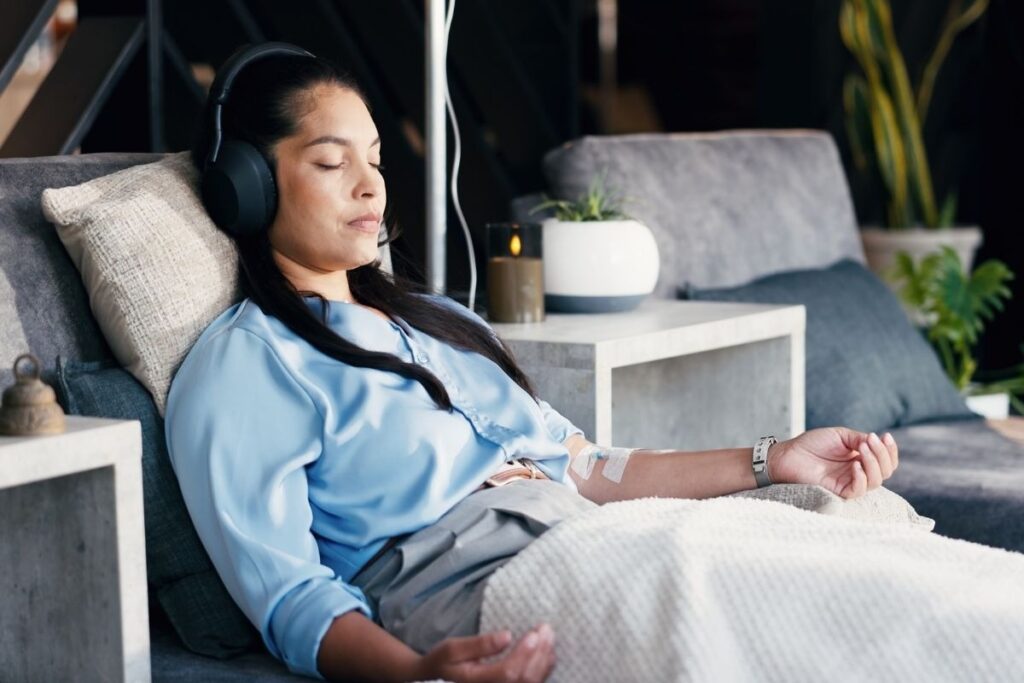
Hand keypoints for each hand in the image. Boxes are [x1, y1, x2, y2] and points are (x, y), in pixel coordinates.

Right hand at [413, 623, 555, 682]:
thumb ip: (478, 644)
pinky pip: (533, 682)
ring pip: (532, 682)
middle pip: (524, 679)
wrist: (441, 678)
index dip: (524, 654)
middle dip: (539, 653)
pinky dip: (544, 667)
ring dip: (544, 658)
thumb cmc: (445, 661)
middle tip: (546, 629)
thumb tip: (507, 636)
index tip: (534, 633)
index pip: (507, 673)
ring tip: (549, 635)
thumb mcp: (452, 649)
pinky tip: (547, 650)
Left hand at [768, 427, 898, 498]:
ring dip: (873, 463)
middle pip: (885, 471)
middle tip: (870, 441)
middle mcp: (859, 473)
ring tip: (862, 447)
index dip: (890, 450)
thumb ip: (860, 439)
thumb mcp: (841, 436)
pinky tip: (855, 465)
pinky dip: (862, 478)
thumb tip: (877, 442)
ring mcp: (850, 483)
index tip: (886, 436)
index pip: (886, 460)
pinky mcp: (839, 492)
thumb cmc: (812, 444)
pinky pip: (859, 490)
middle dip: (882, 455)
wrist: (789, 454)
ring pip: (876, 481)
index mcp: (861, 459)